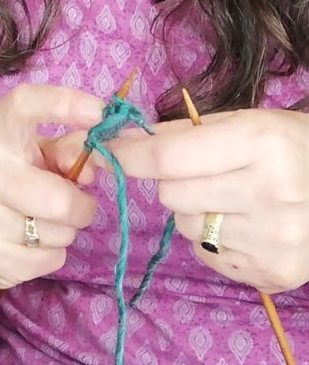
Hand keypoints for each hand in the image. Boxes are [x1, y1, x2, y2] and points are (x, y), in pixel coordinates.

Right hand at [0, 85, 104, 290]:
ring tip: (38, 222)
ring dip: (63, 231)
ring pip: (60, 233)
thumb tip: (89, 166)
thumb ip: (66, 150)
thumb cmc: (6, 184)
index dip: (65, 104)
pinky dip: (50, 256)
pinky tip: (26, 245)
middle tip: (71, 203)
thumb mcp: (32, 156)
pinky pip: (50, 259)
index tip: (101, 114)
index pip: (24, 104)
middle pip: (61, 198)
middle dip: (80, 206)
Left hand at [109, 108, 308, 293]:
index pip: (168, 158)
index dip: (128, 155)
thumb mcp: (245, 122)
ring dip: (194, 212)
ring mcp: (275, 239)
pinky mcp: (275, 273)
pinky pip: (208, 256)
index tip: (106, 150)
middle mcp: (270, 193)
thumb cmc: (291, 147)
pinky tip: (244, 224)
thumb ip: (183, 133)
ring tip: (231, 199)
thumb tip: (124, 142)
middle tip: (200, 173)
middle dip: (172, 182)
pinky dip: (213, 240)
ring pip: (186, 227)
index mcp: (261, 144)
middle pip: (172, 195)